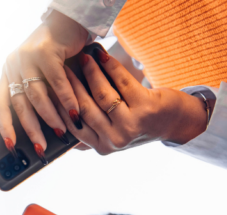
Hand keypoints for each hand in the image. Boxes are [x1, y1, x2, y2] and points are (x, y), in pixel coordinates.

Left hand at [0, 10, 87, 161]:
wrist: (70, 22)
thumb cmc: (57, 53)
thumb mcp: (41, 75)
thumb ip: (36, 96)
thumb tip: (37, 127)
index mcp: (8, 72)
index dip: (4, 126)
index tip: (10, 145)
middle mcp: (13, 64)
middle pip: (19, 104)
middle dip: (31, 129)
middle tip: (41, 147)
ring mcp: (27, 57)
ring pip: (37, 95)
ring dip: (50, 116)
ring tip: (60, 131)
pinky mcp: (45, 51)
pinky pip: (55, 82)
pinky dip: (66, 99)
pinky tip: (74, 112)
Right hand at [56, 44, 206, 154]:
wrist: (174, 122)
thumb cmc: (138, 124)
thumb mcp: (111, 134)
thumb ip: (88, 133)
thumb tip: (57, 121)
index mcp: (102, 147)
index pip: (74, 124)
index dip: (61, 103)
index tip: (52, 84)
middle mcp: (115, 140)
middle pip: (84, 108)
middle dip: (71, 85)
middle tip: (62, 67)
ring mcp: (131, 126)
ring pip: (102, 95)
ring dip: (90, 72)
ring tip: (83, 57)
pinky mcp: (145, 108)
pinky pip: (121, 82)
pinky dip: (110, 67)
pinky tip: (102, 55)